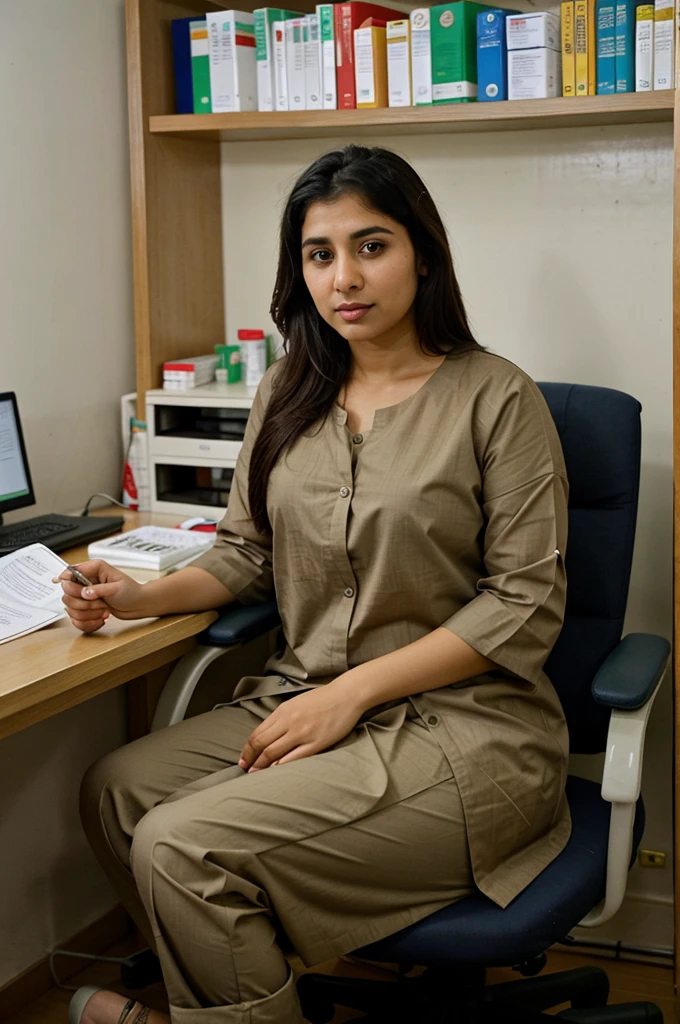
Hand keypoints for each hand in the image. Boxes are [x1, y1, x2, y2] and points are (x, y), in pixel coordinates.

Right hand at [54, 559, 145, 632]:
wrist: (138, 605)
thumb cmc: (131, 592)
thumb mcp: (117, 588)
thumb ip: (99, 589)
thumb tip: (84, 592)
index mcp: (93, 570)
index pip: (70, 572)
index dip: (69, 581)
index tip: (79, 592)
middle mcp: (85, 582)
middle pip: (67, 593)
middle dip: (84, 603)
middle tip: (100, 603)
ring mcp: (83, 596)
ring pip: (70, 608)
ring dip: (88, 614)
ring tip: (103, 610)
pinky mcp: (84, 609)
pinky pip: (75, 619)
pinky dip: (88, 623)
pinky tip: (100, 619)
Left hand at [238, 682, 363, 771]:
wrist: (346, 695)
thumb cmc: (322, 699)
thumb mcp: (296, 704)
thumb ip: (281, 718)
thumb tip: (267, 736)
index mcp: (283, 711)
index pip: (257, 733)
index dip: (247, 749)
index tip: (243, 759)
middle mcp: (289, 722)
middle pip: (262, 744)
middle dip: (251, 759)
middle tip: (246, 770)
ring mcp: (302, 733)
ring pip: (274, 752)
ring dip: (262, 765)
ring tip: (257, 775)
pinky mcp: (316, 743)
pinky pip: (295, 757)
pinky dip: (282, 766)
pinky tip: (276, 772)